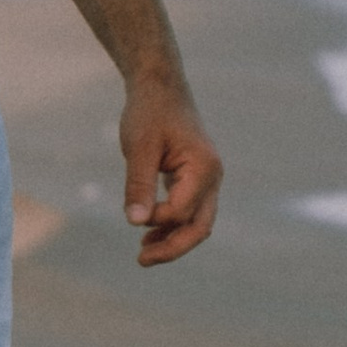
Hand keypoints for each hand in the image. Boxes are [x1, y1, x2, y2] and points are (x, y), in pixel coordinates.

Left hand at [121, 79, 221, 266]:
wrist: (159, 86)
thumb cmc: (150, 112)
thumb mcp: (139, 147)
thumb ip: (139, 185)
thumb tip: (135, 222)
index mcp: (204, 167)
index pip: (183, 210)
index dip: (158, 219)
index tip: (134, 213)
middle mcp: (212, 177)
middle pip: (199, 227)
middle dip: (172, 247)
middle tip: (141, 261)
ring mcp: (206, 180)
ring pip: (196, 223)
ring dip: (172, 241)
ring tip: (143, 255)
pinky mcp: (194, 180)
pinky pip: (189, 212)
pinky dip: (171, 226)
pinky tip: (148, 234)